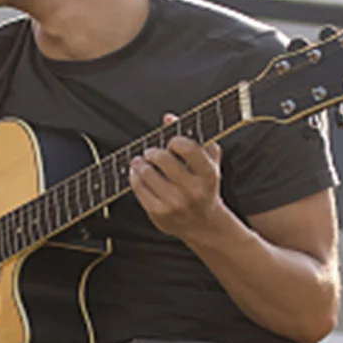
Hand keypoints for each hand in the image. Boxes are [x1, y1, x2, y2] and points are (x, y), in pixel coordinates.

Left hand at [128, 115, 225, 240]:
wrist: (203, 224)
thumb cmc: (204, 187)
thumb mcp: (208, 163)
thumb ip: (195, 138)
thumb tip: (168, 118)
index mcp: (208, 175)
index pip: (187, 148)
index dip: (174, 140)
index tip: (171, 143)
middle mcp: (192, 190)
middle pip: (163, 159)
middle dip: (153, 152)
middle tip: (151, 152)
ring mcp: (174, 203)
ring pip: (147, 173)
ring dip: (140, 163)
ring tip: (140, 161)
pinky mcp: (158, 212)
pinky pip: (138, 188)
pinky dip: (134, 177)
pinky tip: (136, 173)